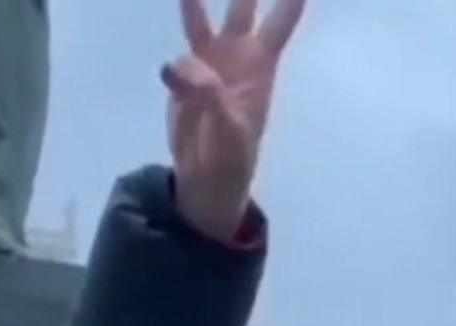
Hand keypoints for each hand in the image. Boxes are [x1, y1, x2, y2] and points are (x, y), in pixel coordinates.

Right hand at [163, 0, 307, 241]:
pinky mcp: (182, 76)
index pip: (281, 22)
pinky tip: (175, 83)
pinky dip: (174, 69)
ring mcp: (208, 62)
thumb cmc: (233, 157)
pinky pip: (177, 57)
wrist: (205, 177)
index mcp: (262, 66)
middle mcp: (237, 54)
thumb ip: (210, 95)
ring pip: (202, 18)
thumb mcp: (230, 131)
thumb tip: (183, 67)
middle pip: (243, 5)